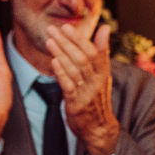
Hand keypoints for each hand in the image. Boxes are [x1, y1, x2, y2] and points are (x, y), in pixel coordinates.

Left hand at [47, 23, 118, 154]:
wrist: (98, 127)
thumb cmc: (97, 97)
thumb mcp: (103, 73)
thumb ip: (102, 50)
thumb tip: (105, 27)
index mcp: (104, 73)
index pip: (93, 52)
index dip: (79, 39)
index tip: (66, 27)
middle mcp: (97, 81)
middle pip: (83, 58)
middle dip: (67, 43)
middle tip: (53, 29)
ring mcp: (87, 93)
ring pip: (75, 70)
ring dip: (61, 54)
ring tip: (49, 41)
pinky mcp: (77, 104)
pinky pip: (69, 86)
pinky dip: (61, 73)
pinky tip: (54, 62)